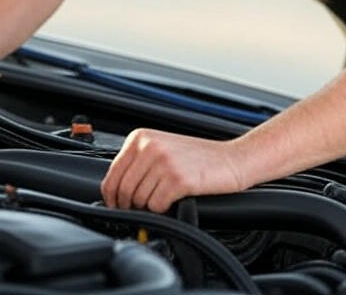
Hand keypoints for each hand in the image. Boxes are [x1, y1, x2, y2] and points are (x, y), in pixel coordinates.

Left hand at [100, 128, 245, 212]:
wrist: (233, 159)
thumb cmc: (200, 157)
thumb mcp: (162, 149)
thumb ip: (137, 163)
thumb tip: (115, 190)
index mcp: (141, 137)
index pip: (112, 175)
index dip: (112, 196)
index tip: (118, 205)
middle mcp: (150, 147)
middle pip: (123, 191)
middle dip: (130, 205)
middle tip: (143, 207)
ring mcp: (164, 162)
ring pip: (138, 200)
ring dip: (149, 206)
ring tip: (164, 197)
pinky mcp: (178, 179)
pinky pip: (156, 206)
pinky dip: (163, 208)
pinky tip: (174, 199)